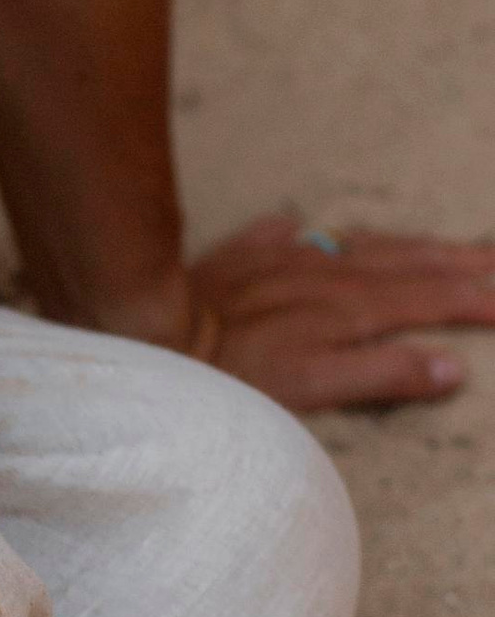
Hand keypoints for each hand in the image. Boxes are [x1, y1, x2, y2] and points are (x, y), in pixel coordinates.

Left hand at [189, 210, 494, 412]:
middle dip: (460, 261)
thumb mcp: (315, 388)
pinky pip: (293, 234)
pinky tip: (316, 228)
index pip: (429, 297)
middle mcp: (324, 273)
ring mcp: (285, 258)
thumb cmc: (234, 373)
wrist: (154, 327)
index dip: (475, 298)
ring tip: (441, 246)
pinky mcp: (246, 253)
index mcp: (349, 306)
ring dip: (408, 245)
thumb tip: (451, 366)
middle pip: (408, 263)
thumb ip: (383, 374)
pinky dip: (317, 234)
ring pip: (362, 245)